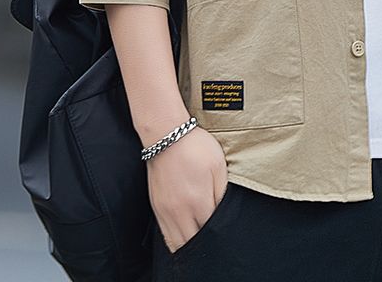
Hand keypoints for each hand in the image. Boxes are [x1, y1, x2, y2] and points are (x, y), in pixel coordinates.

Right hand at [147, 124, 229, 253]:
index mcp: (198, 201)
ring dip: (189, 245)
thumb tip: (223, 214)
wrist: (167, 135)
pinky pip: (165, 234)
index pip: (210, 232)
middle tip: (215, 240)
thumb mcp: (218, 166)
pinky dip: (176, 239)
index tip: (226, 232)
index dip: (219, 235)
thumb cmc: (195, 147)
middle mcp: (179, 211)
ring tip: (200, 240)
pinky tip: (185, 234)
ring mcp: (165, 211)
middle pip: (193, 243)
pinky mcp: (156, 207)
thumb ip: (222, 194)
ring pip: (177, 243)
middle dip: (205, 245)